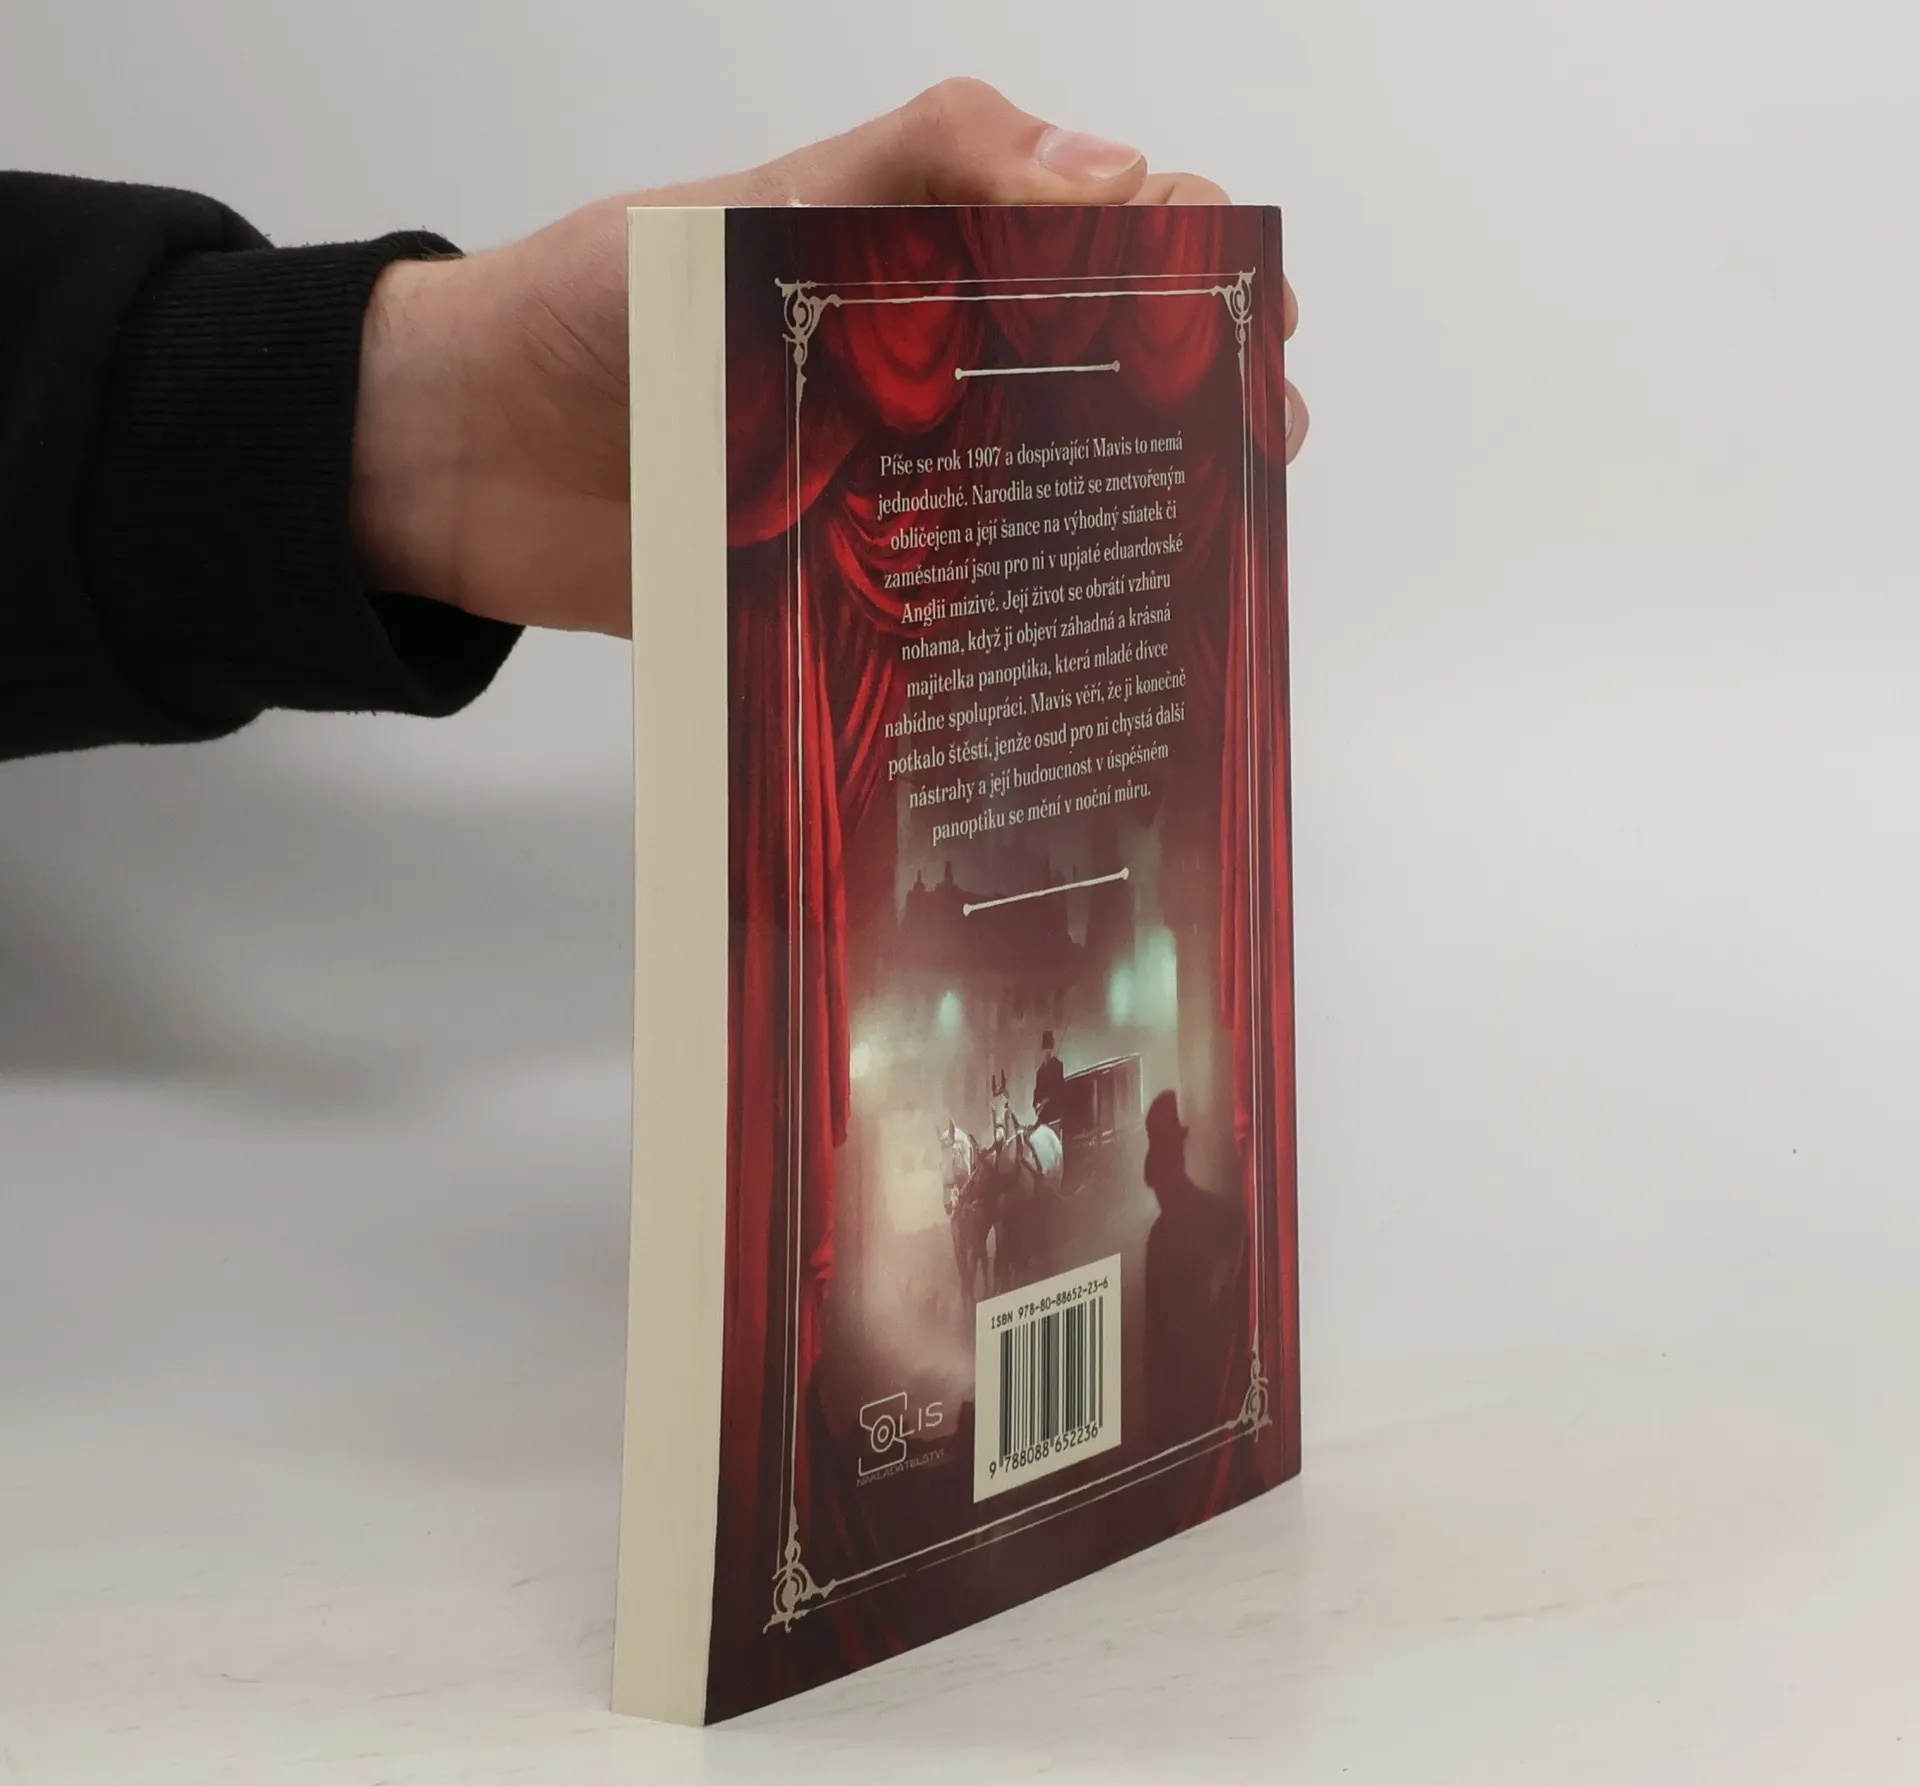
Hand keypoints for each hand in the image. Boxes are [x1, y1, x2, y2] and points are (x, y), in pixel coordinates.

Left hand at [349, 78, 1307, 635]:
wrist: (450, 461)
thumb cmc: (583, 309)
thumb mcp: (744, 210)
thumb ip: (909, 172)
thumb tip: (1108, 182)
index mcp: (909, 263)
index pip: (1084, 243)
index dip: (1182, 265)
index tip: (1250, 304)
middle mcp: (914, 374)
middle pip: (1086, 379)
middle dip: (1186, 399)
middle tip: (1256, 438)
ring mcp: (885, 487)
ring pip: (1036, 497)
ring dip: (1123, 519)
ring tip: (1202, 545)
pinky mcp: (845, 589)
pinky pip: (949, 605)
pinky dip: (1019, 623)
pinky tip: (1081, 644)